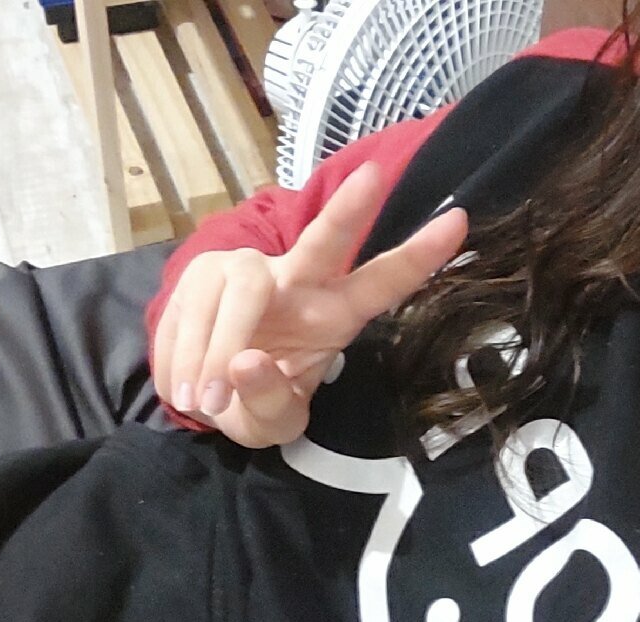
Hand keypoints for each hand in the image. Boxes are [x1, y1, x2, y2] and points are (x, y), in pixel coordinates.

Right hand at [154, 160, 470, 448]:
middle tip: (374, 178)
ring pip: (238, 294)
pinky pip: (187, 312)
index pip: (381, 283)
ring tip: (201, 402)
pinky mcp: (201, 273)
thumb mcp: (269, 426)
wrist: (198, 392)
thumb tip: (245, 360)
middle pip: (323, 242)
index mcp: (333, 315)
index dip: (419, 255)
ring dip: (213, 353)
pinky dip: (180, 358)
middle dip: (349, 210)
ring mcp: (247, 271)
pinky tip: (182, 386)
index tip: (460, 220)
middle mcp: (297, 281)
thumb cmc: (254, 401)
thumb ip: (269, 403)